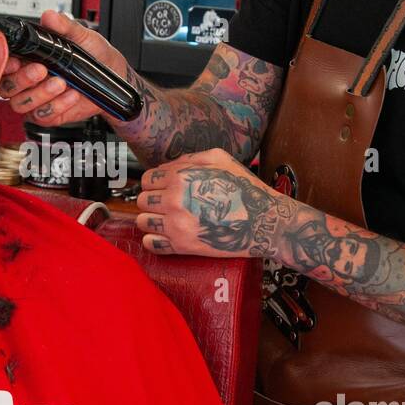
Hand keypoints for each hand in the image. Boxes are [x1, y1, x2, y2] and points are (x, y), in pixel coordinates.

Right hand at [0, 9, 130, 126]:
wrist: (114, 75)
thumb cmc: (95, 54)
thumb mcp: (82, 36)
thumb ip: (64, 26)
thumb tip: (50, 16)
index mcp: (29, 57)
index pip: (3, 63)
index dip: (4, 64)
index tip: (15, 61)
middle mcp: (28, 79)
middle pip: (6, 87)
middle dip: (22, 80)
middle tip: (42, 70)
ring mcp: (37, 98)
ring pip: (21, 104)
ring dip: (40, 94)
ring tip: (62, 83)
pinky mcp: (49, 114)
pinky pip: (42, 115)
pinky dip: (57, 106)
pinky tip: (71, 95)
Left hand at [135, 148, 291, 257]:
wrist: (263, 221)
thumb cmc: (244, 189)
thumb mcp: (220, 159)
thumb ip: (189, 159)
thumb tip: (168, 167)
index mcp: (181, 177)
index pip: (147, 179)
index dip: (155, 183)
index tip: (162, 188)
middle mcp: (174, 200)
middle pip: (142, 200)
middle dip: (152, 201)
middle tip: (166, 204)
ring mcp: (176, 225)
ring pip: (142, 221)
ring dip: (150, 220)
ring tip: (165, 220)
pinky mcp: (182, 246)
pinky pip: (151, 244)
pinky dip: (153, 240)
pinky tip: (164, 235)